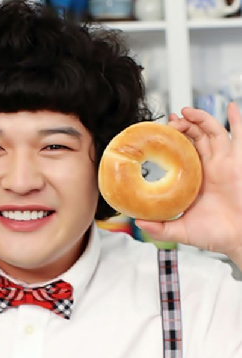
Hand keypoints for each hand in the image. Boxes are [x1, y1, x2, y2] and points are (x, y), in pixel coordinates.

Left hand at [136, 102, 241, 264]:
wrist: (238, 239)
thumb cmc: (214, 235)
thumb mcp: (180, 230)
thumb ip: (159, 228)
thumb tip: (138, 222)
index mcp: (194, 179)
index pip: (182, 152)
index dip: (172, 140)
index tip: (160, 132)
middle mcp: (209, 168)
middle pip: (195, 138)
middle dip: (183, 126)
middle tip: (170, 120)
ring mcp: (224, 163)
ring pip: (212, 132)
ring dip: (199, 119)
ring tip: (185, 111)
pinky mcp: (238, 162)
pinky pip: (239, 137)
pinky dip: (237, 120)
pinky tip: (233, 107)